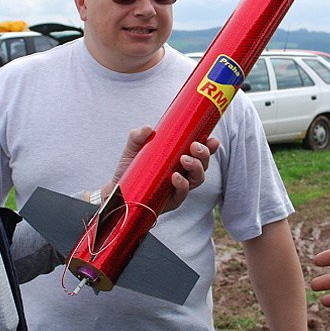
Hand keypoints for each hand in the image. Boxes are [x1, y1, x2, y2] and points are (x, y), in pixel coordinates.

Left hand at [102, 126, 219, 213]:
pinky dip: (182, 185)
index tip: (213, 140)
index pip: (200, 152)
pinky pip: (182, 194)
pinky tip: (175, 177)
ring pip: (198, 178)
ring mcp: (178, 187)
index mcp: (179, 157)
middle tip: (195, 147)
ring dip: (196, 167)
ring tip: (184, 159)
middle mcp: (183, 172)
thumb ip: (139, 135)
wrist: (116, 190)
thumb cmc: (130, 166)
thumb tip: (149, 129)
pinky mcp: (170, 201)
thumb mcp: (133, 146)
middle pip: (203, 164)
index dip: (210, 146)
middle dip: (204, 154)